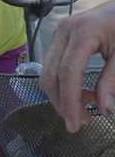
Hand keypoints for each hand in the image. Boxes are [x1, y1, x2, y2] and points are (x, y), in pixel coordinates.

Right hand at [39, 0, 114, 131]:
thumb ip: (112, 80)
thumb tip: (105, 109)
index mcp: (82, 32)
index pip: (67, 72)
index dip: (69, 101)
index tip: (75, 124)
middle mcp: (63, 31)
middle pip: (51, 74)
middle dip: (61, 102)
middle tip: (80, 123)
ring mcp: (58, 33)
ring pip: (48, 72)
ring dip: (61, 95)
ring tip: (84, 109)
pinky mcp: (59, 38)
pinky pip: (53, 66)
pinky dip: (63, 84)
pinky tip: (81, 93)